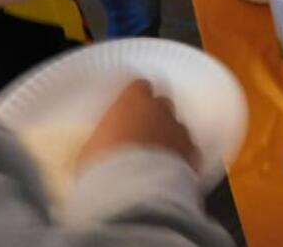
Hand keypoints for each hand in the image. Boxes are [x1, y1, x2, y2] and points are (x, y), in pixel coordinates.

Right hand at [77, 79, 198, 171]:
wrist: (130, 196)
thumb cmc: (100, 170)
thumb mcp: (89, 151)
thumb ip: (103, 139)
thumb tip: (104, 145)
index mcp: (132, 101)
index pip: (139, 87)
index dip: (134, 100)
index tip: (126, 114)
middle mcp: (160, 110)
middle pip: (161, 104)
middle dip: (153, 117)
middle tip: (139, 138)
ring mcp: (179, 130)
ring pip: (177, 128)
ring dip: (168, 139)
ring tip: (155, 162)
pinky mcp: (193, 154)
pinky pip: (189, 151)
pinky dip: (182, 159)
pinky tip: (170, 174)